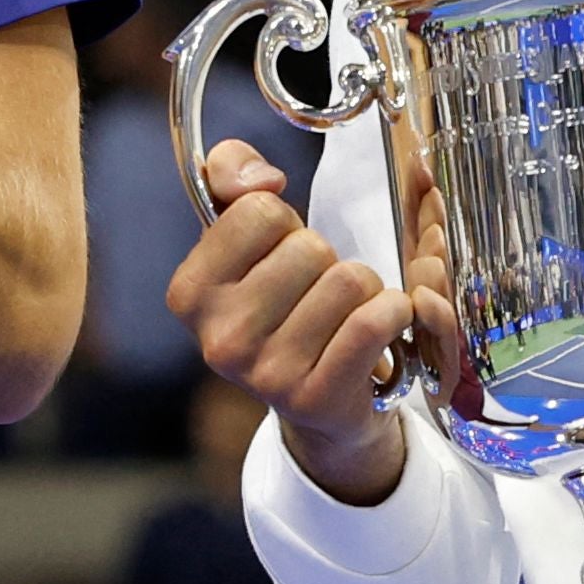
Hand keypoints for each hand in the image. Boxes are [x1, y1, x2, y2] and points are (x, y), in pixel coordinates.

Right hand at [163, 140, 457, 506]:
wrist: (320, 407)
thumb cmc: (284, 306)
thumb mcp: (246, 238)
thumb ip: (232, 176)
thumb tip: (262, 180)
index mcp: (189, 294)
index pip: (258, 211)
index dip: (284, 224)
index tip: (279, 258)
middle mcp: (219, 339)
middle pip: (309, 247)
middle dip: (328, 260)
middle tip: (318, 294)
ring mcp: (267, 375)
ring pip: (349, 280)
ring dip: (365, 288)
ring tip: (345, 316)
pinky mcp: (318, 397)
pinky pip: (375, 319)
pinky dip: (394, 311)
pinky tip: (382, 326)